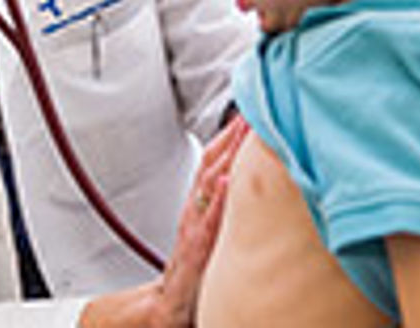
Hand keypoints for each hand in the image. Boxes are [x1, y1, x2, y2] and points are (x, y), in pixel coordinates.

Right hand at [78, 116, 247, 327]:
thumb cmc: (193, 267)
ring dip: (226, 157)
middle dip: (231, 137)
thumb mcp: (208, 229)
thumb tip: (241, 183)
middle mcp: (195, 209)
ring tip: (242, 134)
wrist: (169, 305)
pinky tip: (225, 183)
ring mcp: (195, 227)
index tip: (246, 113)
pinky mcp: (197, 250)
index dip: (229, 136)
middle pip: (212, 164)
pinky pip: (208, 222)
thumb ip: (222, 206)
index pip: (212, 161)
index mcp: (199, 203)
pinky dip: (216, 201)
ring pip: (209, 184)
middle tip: (250, 112)